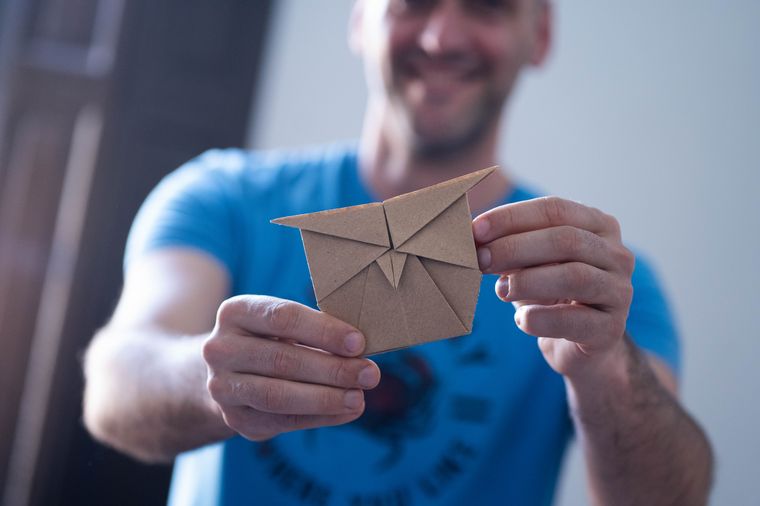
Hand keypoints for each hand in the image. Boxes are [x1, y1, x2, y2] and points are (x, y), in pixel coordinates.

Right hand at [202, 295, 380, 440]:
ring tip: (359, 398)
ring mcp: (222, 386)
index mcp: (235, 312)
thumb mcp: (283, 324)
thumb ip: (316, 331)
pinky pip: (282, 420)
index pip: (283, 317)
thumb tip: (361, 350)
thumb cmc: (270, 340)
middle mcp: (220, 348)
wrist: (227, 375)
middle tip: (370, 374)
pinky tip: (345, 412)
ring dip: (326, 398)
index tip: (359, 343)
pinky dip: (320, 417)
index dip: (324, 331)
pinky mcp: (234, 418)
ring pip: (278, 395)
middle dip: (332, 368)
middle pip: (282, 359)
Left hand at [472, 196, 634, 377]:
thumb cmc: (549, 294)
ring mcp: (619, 291)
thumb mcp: (529, 265)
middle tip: (480, 259)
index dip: (512, 217)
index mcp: (598, 225)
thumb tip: (473, 238)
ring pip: (574, 276)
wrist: (577, 347)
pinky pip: (575, 320)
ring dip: (528, 281)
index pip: (555, 210)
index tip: (476, 230)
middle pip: (565, 240)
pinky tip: (521, 319)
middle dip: (514, 248)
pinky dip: (541, 319)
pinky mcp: (611, 329)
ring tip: (500, 290)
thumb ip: (510, 248)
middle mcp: (616, 254)